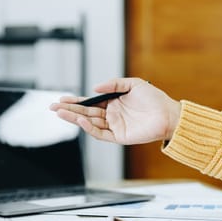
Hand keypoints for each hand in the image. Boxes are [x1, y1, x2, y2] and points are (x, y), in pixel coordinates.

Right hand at [49, 78, 180, 144]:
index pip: (89, 102)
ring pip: (90, 123)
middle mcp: (111, 115)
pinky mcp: (119, 137)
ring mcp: (114, 126)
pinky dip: (89, 128)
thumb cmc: (154, 98)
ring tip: (61, 112)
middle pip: (85, 113)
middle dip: (69, 110)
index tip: (62, 98)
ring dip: (75, 118)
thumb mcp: (132, 84)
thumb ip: (113, 84)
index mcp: (112, 103)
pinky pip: (101, 133)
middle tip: (53, 107)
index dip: (75, 101)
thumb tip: (94, 87)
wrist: (168, 114)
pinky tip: (80, 121)